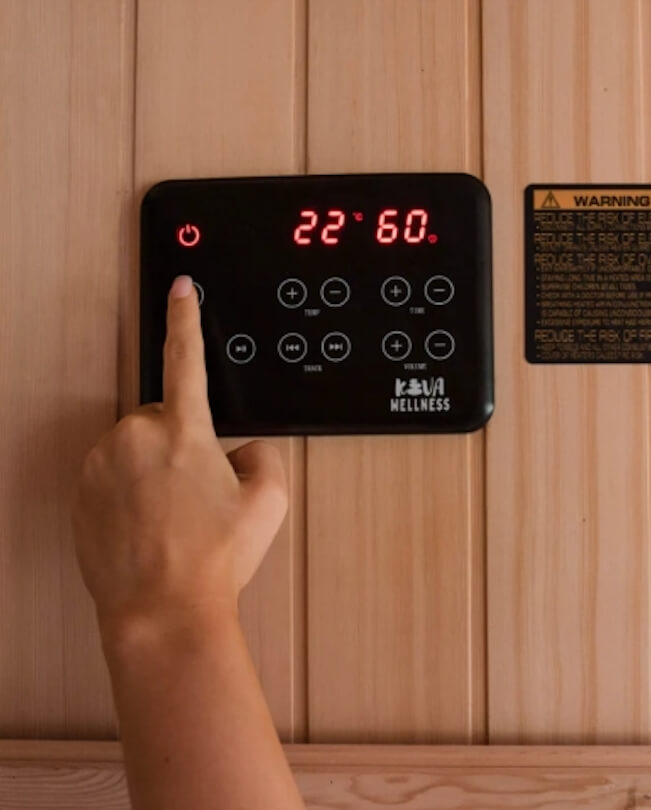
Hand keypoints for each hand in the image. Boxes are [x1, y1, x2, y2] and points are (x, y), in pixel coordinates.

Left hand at [72, 275, 286, 636]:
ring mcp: (103, 464)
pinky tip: (149, 524)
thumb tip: (243, 449)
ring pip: (138, 447)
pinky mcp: (82, 491)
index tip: (180, 287)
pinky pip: (113, 474)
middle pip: (165, 418)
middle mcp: (136, 436)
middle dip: (183, 443)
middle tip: (198, 493)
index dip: (185, 316)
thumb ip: (262, 455)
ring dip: (155, 468)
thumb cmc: (214, 557)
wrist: (163, 608)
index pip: (185, 357)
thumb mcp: (268, 500)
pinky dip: (130, 490)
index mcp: (184, 430)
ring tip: (173, 516)